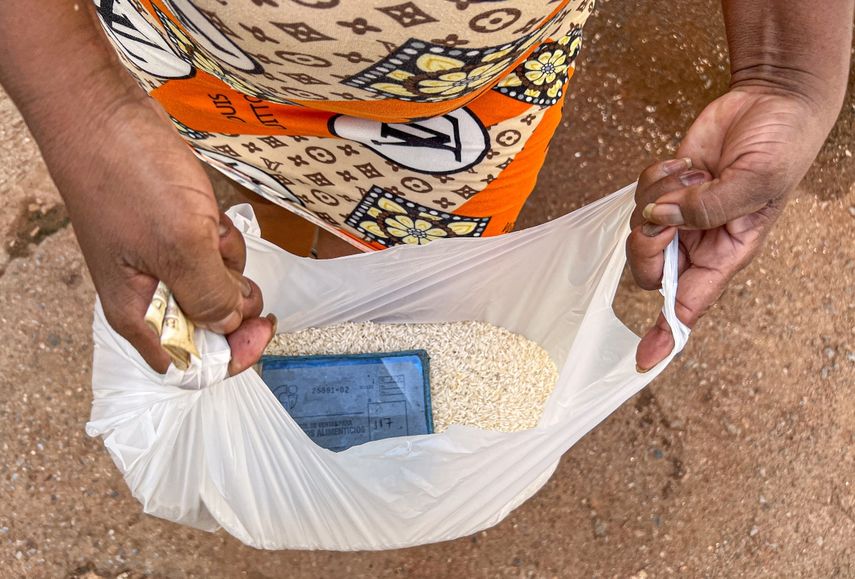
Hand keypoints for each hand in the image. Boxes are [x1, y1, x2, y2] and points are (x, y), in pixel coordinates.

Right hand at [40, 95, 273, 374]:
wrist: (104, 115)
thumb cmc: (126, 177)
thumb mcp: (180, 245)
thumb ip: (210, 296)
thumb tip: (232, 323)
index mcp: (139, 314)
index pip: (191, 363)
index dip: (231, 354)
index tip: (259, 329)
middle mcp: (150, 296)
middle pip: (211, 324)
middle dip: (230, 294)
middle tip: (227, 262)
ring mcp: (163, 263)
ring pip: (218, 284)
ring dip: (227, 259)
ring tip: (207, 227)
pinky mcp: (175, 235)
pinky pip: (214, 251)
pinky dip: (221, 236)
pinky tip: (208, 213)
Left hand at [627, 87, 831, 370]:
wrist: (771, 102)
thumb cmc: (781, 146)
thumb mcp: (757, 181)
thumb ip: (708, 207)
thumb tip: (658, 219)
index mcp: (726, 254)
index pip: (690, 305)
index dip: (666, 333)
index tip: (644, 359)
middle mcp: (699, 240)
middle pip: (649, 269)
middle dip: (649, 243)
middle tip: (666, 210)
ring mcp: (678, 214)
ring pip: (639, 227)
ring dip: (658, 196)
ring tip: (696, 173)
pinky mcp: (665, 187)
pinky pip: (638, 194)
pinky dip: (656, 175)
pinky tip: (687, 162)